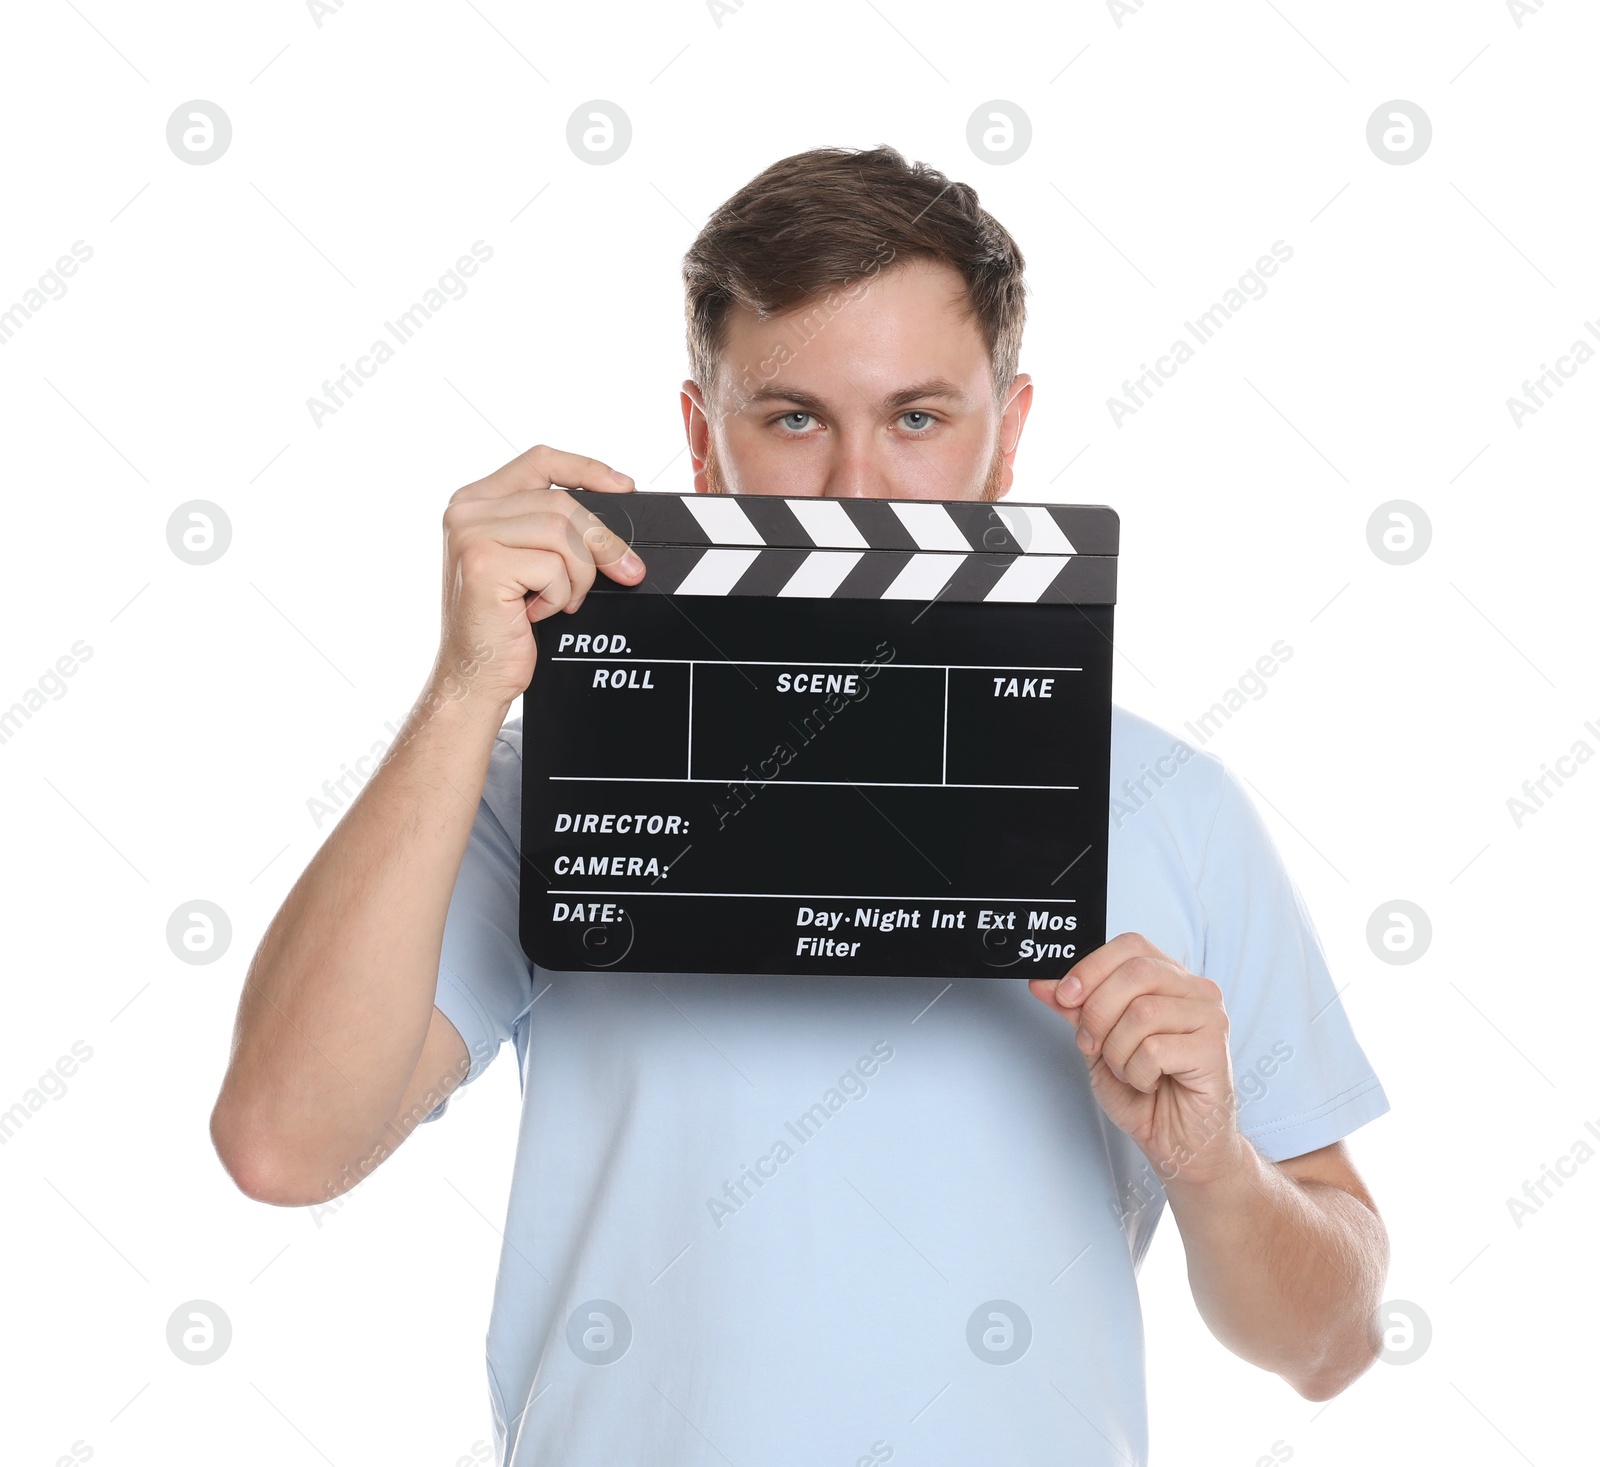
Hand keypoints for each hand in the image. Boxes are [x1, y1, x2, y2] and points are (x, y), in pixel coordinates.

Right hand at [431, 443, 645, 711]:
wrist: (475, 674)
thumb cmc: (504, 623)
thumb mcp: (530, 564)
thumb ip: (554, 530)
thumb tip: (616, 518)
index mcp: (477, 502)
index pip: (540, 460)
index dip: (587, 469)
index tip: (625, 487)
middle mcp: (467, 512)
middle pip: (562, 502)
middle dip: (603, 542)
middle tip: (626, 572)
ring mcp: (471, 535)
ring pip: (562, 533)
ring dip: (579, 576)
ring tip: (562, 600)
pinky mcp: (483, 564)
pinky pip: (552, 567)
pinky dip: (560, 596)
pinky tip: (537, 613)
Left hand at [1028, 932, 1244, 1186]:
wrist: (1180, 1144)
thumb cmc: (1148, 1094)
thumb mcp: (1099, 1044)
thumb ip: (1075, 1010)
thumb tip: (1044, 982)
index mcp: (1169, 980)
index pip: (1130, 946)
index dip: (1091, 967)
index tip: (1065, 995)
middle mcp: (1195, 991)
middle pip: (1135, 973)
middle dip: (1098, 1013)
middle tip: (1093, 1045)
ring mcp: (1209, 1018)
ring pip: (1143, 1012)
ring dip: (1118, 1050)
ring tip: (1127, 1070)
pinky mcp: (1214, 1049)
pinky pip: (1155, 1048)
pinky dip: (1137, 1072)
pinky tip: (1149, 1082)